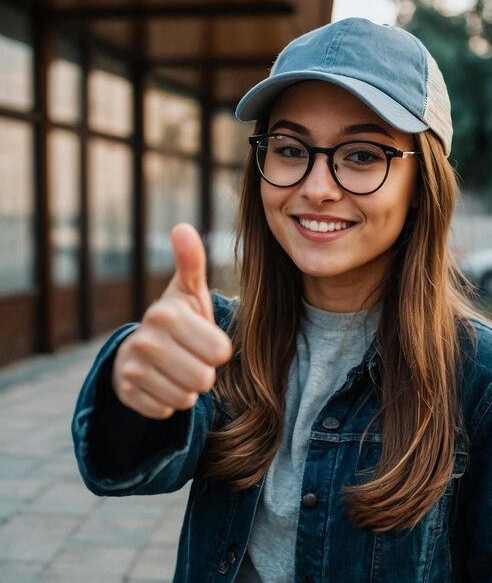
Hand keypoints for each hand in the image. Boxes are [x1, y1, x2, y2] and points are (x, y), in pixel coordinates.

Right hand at [112, 223, 232, 418]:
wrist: (143, 349)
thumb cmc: (179, 319)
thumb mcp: (189, 291)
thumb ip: (191, 263)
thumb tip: (182, 227)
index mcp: (167, 313)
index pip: (220, 352)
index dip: (219, 351)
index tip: (205, 340)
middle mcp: (146, 339)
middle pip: (203, 378)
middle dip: (204, 372)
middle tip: (193, 358)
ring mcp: (132, 367)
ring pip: (185, 398)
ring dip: (188, 389)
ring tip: (179, 369)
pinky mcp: (125, 393)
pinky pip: (165, 411)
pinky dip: (169, 402)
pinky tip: (162, 383)